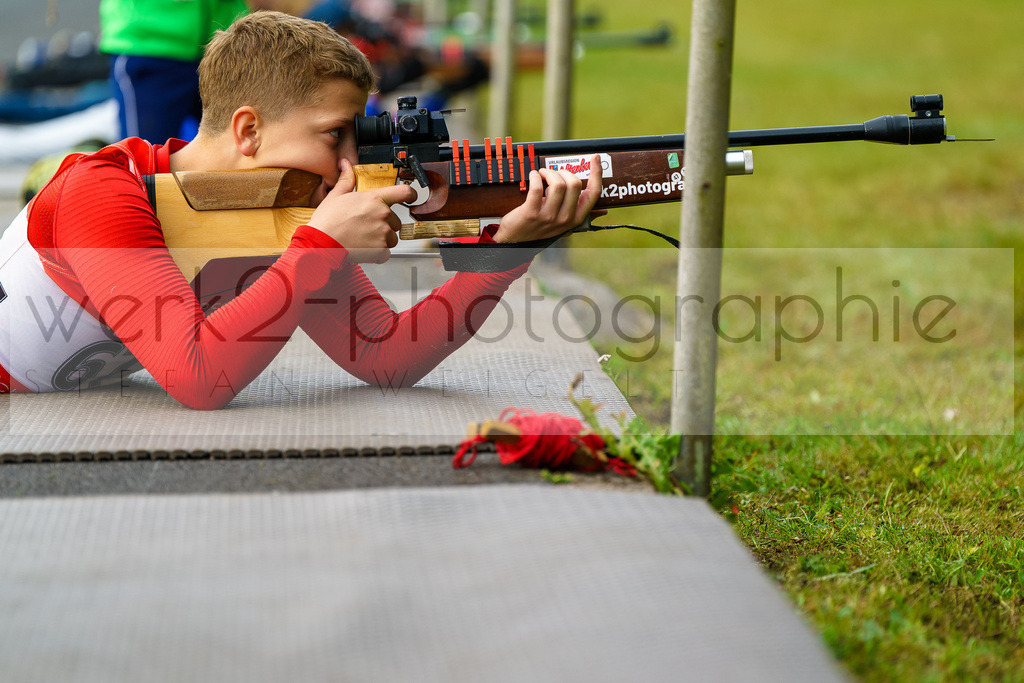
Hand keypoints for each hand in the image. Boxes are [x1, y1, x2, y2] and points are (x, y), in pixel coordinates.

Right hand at [306, 158, 416, 263]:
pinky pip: (386, 253)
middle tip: (366, 226)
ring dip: (381, 240)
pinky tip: (364, 248)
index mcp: (375, 199)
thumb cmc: (327, 221)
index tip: (411, 197)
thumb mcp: (336, 195)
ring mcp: (383, 233)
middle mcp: (383, 215)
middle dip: (384, 225)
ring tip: (363, 238)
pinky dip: (377, 254)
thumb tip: (345, 164)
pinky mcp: (381, 250)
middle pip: (395, 221)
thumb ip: (347, 179)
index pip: (404, 192)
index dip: (410, 194)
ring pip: (391, 238)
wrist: (320, 243)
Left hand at [490, 154, 604, 242]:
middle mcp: (565, 218)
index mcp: (576, 218)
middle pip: (575, 184)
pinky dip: (535, 176)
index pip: (594, 193)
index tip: (595, 158)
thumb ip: (580, 215)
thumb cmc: (540, 227)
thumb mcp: (563, 225)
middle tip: (555, 173)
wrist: (515, 240)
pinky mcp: (532, 212)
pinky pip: (537, 187)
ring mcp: (548, 217)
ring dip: (549, 172)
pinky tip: (533, 176)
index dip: (597, 173)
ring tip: (542, 174)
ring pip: (558, 184)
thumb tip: (604, 212)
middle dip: (564, 172)